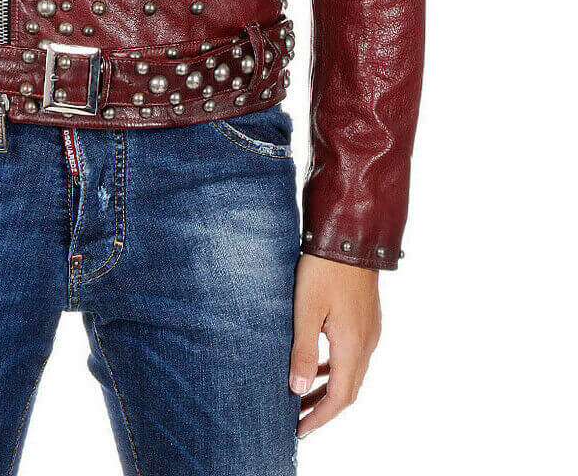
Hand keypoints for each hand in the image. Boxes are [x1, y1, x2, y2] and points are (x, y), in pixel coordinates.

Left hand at [289, 255, 380, 436]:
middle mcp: (367, 343)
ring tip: (304, 396)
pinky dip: (336, 368)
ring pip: (352, 372)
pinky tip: (319, 363)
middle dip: (323, 407)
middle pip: (348, 389)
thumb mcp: (306, 309)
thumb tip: (298, 389)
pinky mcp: (366, 319)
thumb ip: (303, 350)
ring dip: (329, 388)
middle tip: (298, 418)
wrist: (350, 238)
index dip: (319, 416)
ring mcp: (370, 331)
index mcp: (352, 346)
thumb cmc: (324, 270)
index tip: (299, 429)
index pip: (340, 397)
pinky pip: (354, 355)